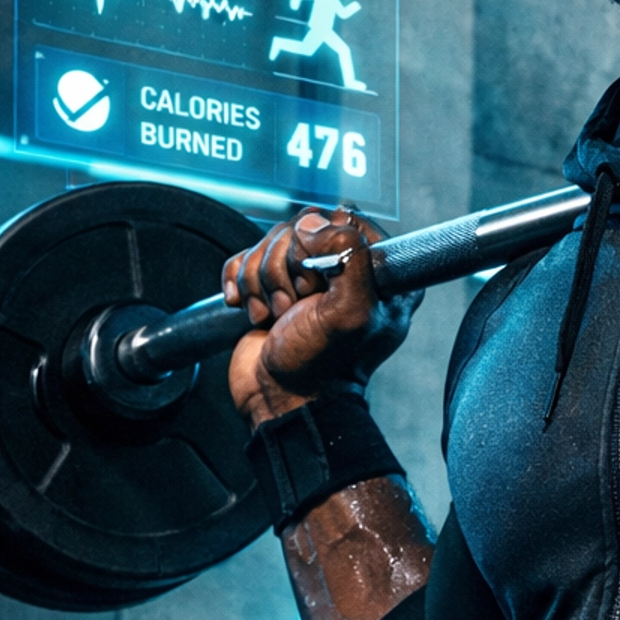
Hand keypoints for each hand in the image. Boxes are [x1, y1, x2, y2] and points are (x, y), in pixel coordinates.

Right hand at [221, 207, 420, 425]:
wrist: (280, 400)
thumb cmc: (322, 366)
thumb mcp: (351, 311)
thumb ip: (349, 254)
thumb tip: (314, 224)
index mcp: (379, 271)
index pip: (344, 219)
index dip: (319, 243)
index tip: (316, 282)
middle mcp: (346, 269)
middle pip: (301, 227)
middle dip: (284, 269)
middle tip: (294, 307)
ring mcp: (306, 277)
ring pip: (270, 242)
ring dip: (262, 282)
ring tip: (275, 316)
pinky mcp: (270, 287)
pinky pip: (244, 259)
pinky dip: (239, 282)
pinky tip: (251, 310)